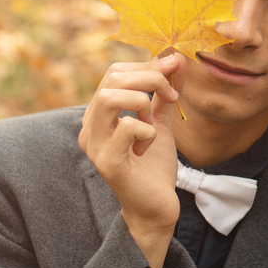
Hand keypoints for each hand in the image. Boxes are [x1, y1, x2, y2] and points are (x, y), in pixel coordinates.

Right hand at [78, 53, 185, 267]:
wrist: (157, 207)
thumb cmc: (154, 166)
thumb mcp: (161, 122)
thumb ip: (166, 92)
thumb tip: (177, 59)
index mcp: (99, 114)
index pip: (115, 72)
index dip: (148, 66)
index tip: (175, 71)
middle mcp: (90, 127)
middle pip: (112, 79)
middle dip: (150, 78)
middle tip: (171, 95)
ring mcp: (95, 145)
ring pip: (110, 98)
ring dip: (143, 101)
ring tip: (154, 120)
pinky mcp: (108, 162)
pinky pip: (126, 128)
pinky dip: (147, 130)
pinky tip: (149, 144)